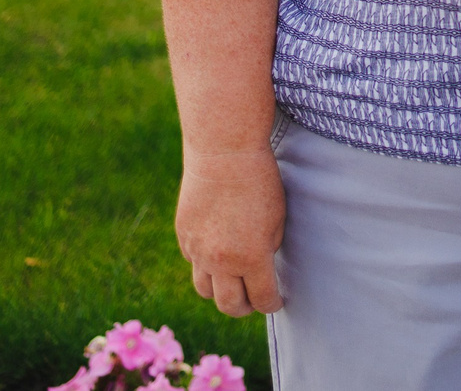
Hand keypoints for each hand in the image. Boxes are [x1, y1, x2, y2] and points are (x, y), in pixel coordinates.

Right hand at [174, 146, 287, 317]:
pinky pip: (193, 262)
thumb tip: (261, 269)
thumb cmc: (259, 182)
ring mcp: (198, 250)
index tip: (275, 301)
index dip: (272, 304)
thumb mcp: (276, 219)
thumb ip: (268, 249)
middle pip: (229, 305)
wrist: (223, 153)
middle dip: (244, 307)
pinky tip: (217, 251)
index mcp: (251, 258)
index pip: (262, 299)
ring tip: (233, 282)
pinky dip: (205, 264)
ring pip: (205, 290)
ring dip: (220, 291)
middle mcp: (221, 261)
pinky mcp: (184, 236)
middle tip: (253, 300)